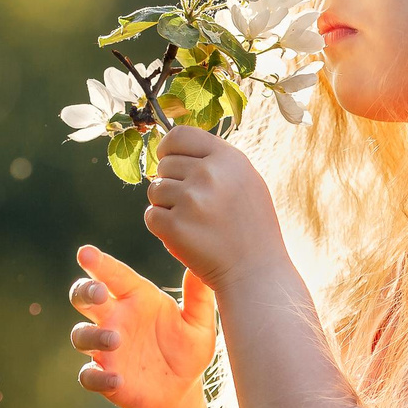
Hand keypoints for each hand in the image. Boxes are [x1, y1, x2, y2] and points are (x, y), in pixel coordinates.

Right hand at [68, 245, 216, 407]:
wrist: (183, 391)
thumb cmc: (188, 349)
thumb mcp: (200, 324)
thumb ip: (199, 296)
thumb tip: (201, 260)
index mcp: (136, 298)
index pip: (114, 275)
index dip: (98, 263)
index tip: (85, 253)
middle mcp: (115, 319)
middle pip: (85, 298)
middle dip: (85, 291)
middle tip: (99, 293)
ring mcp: (106, 349)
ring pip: (81, 335)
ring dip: (93, 335)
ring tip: (115, 340)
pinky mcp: (104, 376)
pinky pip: (89, 375)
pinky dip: (97, 377)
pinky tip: (115, 379)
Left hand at [142, 123, 288, 293]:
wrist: (255, 272)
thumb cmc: (250, 227)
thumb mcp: (245, 180)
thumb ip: (214, 161)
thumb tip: (173, 148)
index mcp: (228, 158)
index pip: (180, 135)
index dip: (168, 148)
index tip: (168, 160)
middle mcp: (209, 174)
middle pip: (164, 165)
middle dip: (171, 183)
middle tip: (193, 205)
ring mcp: (191, 200)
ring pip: (155, 191)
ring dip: (166, 206)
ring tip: (193, 222)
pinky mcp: (175, 227)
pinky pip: (151, 216)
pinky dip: (162, 228)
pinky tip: (185, 236)